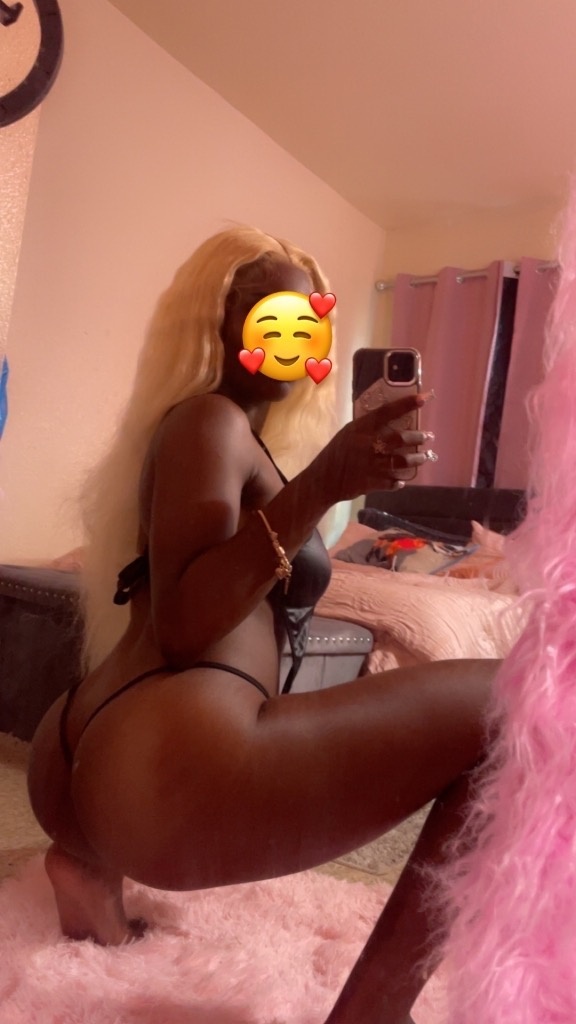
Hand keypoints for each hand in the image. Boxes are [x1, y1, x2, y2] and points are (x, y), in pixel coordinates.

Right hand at [313, 393, 435, 503]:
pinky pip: (391, 482)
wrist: (322, 481)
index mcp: (359, 429)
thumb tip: (393, 420)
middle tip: (428, 436)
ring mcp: (368, 465)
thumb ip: (367, 428)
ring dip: (416, 459)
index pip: (386, 412)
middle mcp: (365, 445)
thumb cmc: (336, 454)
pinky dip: (398, 481)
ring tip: (425, 457)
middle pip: (399, 438)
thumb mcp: (347, 434)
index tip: (423, 399)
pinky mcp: (370, 483)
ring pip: (400, 461)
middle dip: (418, 437)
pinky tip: (402, 480)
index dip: (405, 404)